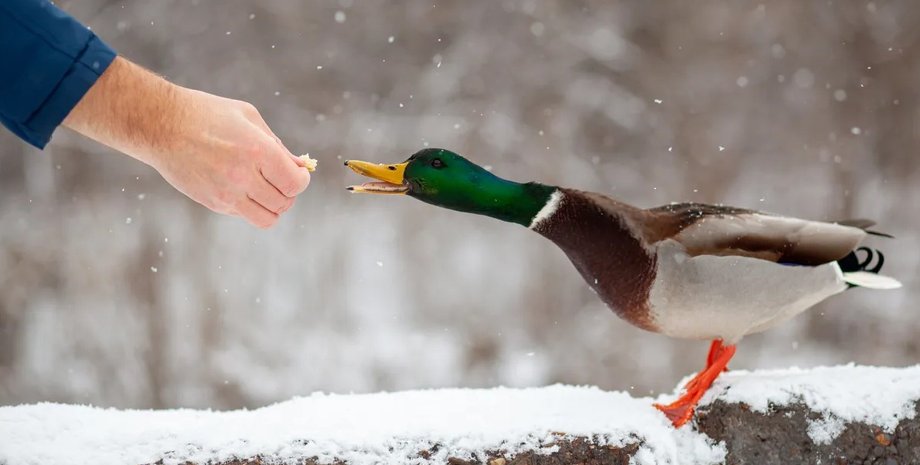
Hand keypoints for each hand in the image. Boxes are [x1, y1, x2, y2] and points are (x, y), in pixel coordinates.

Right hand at [63, 57, 309, 227]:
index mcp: (257, 151)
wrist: (160, 124)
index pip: (295, 184)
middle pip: (284, 203)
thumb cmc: (207, 114)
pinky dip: (251, 205)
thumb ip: (277, 145)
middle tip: (280, 178)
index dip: (302, 180)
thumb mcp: (248, 118)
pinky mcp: (213, 203)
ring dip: (273, 206)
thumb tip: (300, 167)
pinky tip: (241, 186)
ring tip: (266, 189)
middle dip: (289, 192)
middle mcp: (243, 176)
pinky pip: (244, 215)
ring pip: (267, 219)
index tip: (298, 173)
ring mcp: (226, 194)